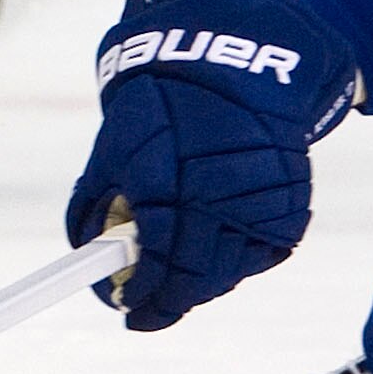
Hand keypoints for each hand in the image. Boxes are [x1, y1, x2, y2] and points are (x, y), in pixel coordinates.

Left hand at [62, 0, 361, 331]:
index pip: (155, 265)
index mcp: (167, 185)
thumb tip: (84, 244)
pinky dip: (234, 258)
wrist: (242, 62)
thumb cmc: (167, 97)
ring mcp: (258, 207)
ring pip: (226, 273)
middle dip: (168, 300)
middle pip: (193, 281)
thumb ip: (98, 197)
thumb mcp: (118, 139)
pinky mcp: (288, 208)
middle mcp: (216, 199)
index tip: (128, 311)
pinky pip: (256, 254)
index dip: (141, 295)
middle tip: (150, 307)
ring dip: (200, 282)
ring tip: (180, 275)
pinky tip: (216, 240)